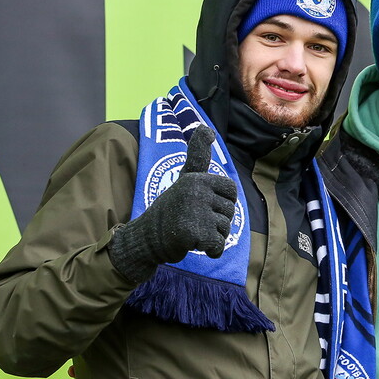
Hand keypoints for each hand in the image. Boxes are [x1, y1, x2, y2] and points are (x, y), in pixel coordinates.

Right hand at [109, 126, 237, 280]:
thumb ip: (197, 156)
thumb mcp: (185, 178)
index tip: (202, 204)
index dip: (221, 202)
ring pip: (225, 229)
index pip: (231, 190)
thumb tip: (206, 128)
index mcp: (197, 177)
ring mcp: (195, 211)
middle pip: (230, 212)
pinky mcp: (193, 232)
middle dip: (217, 222)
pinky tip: (194, 244)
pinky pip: (218, 245)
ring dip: (212, 236)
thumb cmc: (172, 208)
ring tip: (192, 231)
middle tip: (194, 220)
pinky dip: (211, 251)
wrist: (147, 238)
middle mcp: (196, 190)